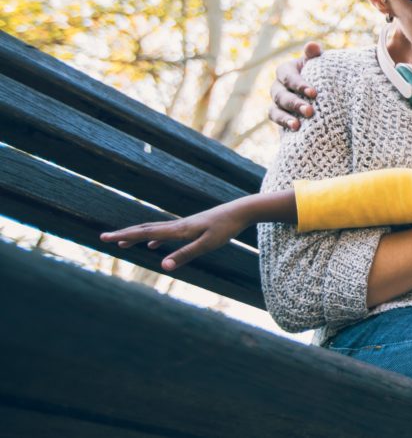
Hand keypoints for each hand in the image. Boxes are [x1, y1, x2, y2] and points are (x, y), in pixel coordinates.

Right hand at [99, 197, 261, 270]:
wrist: (240, 211)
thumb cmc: (225, 228)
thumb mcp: (207, 245)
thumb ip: (185, 255)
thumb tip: (162, 266)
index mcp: (177, 230)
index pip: (145, 233)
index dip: (124, 236)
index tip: (105, 238)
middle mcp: (177, 225)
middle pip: (145, 229)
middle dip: (124, 235)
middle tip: (105, 238)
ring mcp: (183, 225)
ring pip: (154, 230)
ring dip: (137, 236)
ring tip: (123, 243)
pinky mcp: (191, 227)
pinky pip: (166, 233)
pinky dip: (155, 238)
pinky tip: (154, 244)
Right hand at [268, 41, 322, 130]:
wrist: (323, 93)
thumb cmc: (321, 74)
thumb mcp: (319, 63)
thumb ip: (314, 55)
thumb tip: (312, 45)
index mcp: (285, 71)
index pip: (287, 76)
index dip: (299, 84)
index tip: (314, 93)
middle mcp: (278, 86)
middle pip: (281, 95)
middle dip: (295, 103)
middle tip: (310, 111)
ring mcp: (277, 102)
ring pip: (275, 109)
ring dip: (285, 117)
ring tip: (297, 125)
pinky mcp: (280, 116)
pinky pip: (276, 119)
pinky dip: (283, 124)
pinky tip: (295, 129)